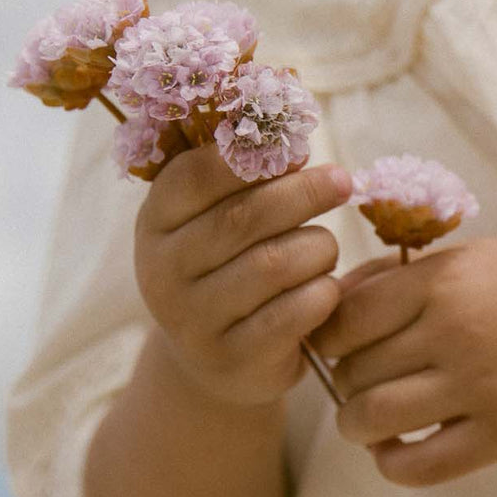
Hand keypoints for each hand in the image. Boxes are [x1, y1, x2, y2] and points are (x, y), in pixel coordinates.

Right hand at [133, 140, 348, 408]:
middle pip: (243, 218)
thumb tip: (293, 135)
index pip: (195, 176)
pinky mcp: (233, 358)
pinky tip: (327, 288)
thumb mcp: (214, 223)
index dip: (251, 158)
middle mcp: (163, 271)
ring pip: (274, 264)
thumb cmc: (227, 270)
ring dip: (318, 248)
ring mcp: (193, 319)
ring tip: (326, 247)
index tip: (300, 150)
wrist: (215, 362)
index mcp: (154, 223)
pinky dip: (323, 293)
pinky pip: (294, 313)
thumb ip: (239, 179)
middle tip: (342, 180)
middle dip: (302, 193)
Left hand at [308, 237, 496, 485]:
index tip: (339, 345)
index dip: (328, 337)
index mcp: (446, 282)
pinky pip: (420, 466)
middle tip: (359, 382)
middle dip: (344, 381)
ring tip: (367, 420)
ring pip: (374, 418)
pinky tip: (395, 450)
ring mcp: (481, 388)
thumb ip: (395, 276)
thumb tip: (326, 303)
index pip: (348, 317)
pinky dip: (391, 465)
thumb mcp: (467, 260)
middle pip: (356, 370)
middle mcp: (459, 333)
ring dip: (356, 425)